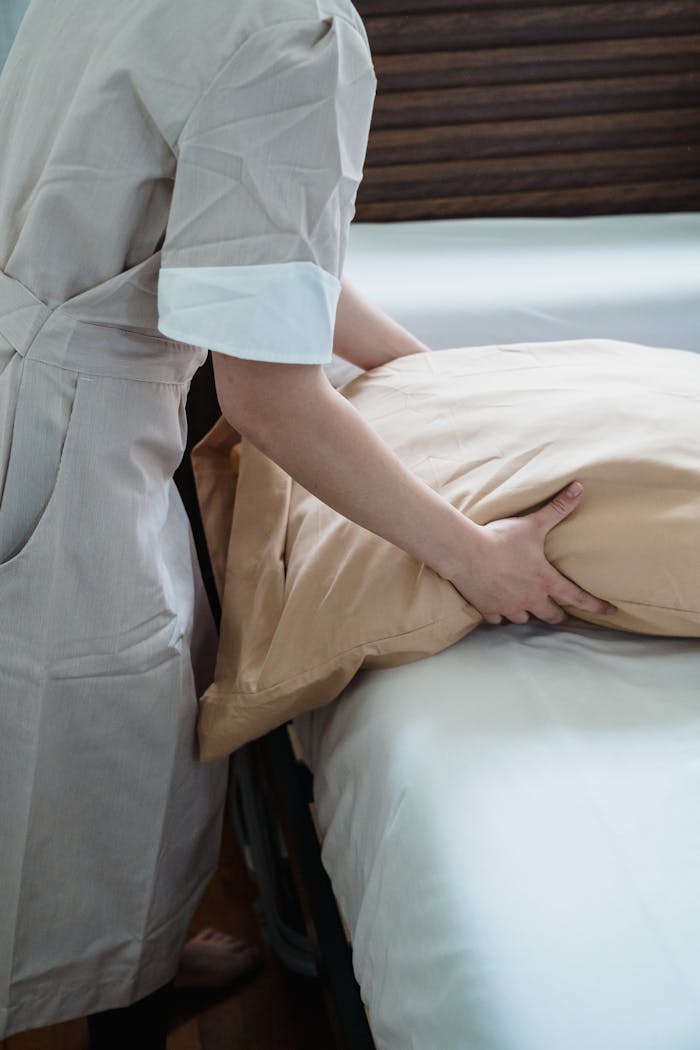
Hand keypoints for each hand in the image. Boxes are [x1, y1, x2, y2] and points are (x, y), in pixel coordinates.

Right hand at [450, 482, 616, 624]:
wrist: (465, 553)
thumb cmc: (500, 538)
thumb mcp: (533, 524)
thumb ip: (558, 508)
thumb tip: (579, 488)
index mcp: (545, 581)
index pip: (578, 597)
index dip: (597, 605)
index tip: (610, 611)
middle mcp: (530, 599)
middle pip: (551, 617)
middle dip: (557, 615)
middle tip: (558, 613)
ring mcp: (508, 606)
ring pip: (524, 619)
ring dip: (526, 613)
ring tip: (524, 605)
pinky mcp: (488, 609)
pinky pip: (497, 619)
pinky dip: (499, 614)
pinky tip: (497, 606)